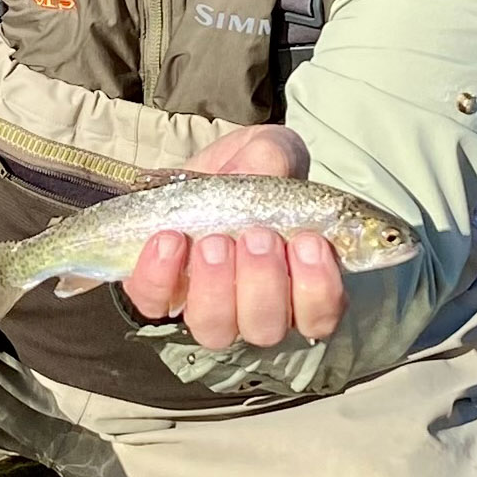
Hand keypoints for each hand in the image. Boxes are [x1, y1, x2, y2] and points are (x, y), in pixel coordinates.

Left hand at [121, 124, 345, 349]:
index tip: (308, 243)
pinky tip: (169, 240)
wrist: (200, 168)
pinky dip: (161, 276)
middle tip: (258, 236)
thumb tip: (254, 174)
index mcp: (299, 281)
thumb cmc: (252, 168)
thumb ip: (273, 158)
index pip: (320, 316)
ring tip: (214, 242)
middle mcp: (257, 308)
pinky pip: (157, 304)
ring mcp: (208, 307)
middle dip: (263, 284)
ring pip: (215, 328)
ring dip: (216, 286)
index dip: (317, 290)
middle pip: (266, 328)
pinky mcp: (160, 296)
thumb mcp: (272, 148)